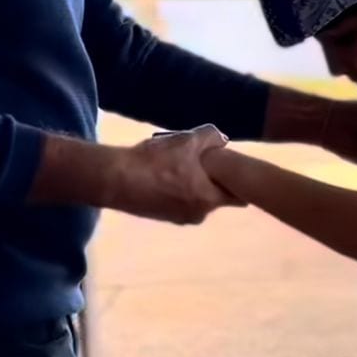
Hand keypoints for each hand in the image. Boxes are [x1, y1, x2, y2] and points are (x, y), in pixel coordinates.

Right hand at [118, 126, 242, 224]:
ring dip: (193, 185)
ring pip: (197, 198)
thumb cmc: (154, 161)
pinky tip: (164, 174)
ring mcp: (180, 218)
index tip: (233, 168)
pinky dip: (178, 190)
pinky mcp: (163, 217)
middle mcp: (199, 215)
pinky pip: (180, 202)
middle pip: (216, 196)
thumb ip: (211, 138)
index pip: (240, 197)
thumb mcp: (186, 141)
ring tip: (178, 165)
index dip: (239, 181)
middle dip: (213, 180)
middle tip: (201, 160)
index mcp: (209, 199)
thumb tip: (223, 140)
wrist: (116, 179)